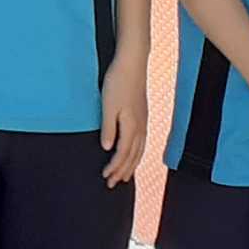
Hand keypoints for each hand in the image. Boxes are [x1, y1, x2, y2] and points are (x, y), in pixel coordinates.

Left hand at [99, 50, 147, 185]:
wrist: (132, 64)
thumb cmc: (117, 82)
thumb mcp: (108, 105)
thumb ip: (109, 128)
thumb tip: (108, 149)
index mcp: (131, 126)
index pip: (122, 154)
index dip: (114, 167)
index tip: (105, 177)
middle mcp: (140, 127)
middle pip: (132, 156)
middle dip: (122, 172)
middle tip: (112, 184)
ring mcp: (143, 122)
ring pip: (139, 151)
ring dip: (131, 165)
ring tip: (124, 177)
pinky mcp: (142, 116)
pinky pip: (142, 142)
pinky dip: (137, 154)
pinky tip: (133, 154)